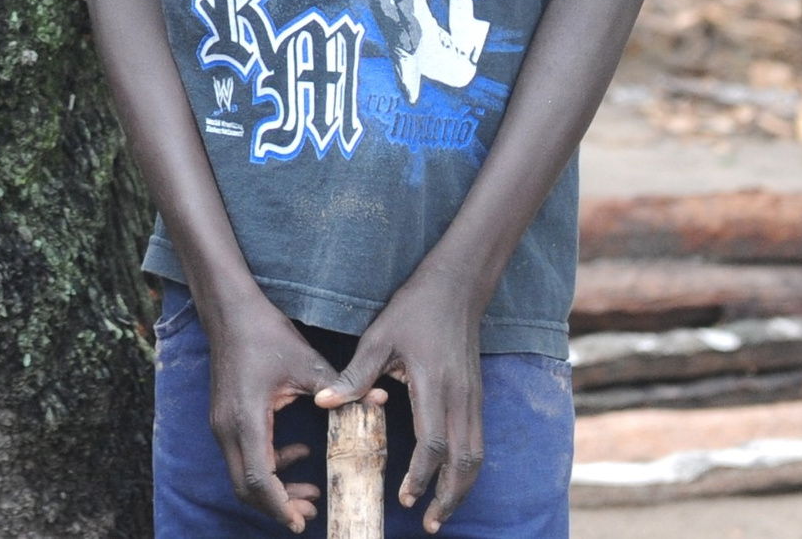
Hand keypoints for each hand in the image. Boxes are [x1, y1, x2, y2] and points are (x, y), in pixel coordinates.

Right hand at [203, 293, 340, 530]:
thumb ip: (339, 387)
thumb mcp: (306, 362)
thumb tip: (380, 399)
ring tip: (309, 493)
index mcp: (247, 418)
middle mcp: (228, 427)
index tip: (301, 521)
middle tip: (310, 513)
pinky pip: (244, 455)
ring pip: (242, 475)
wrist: (229, 311)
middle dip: (277, 505)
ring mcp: (222, 424)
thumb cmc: (265, 333)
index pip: (258, 478)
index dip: (279, 505)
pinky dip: (269, 465)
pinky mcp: (225, 418)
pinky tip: (299, 452)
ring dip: (274, 488)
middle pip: (245, 487)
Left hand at [318, 272, 484, 531]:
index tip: (405, 497)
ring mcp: (473, 398)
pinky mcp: (477, 396)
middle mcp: (460, 397)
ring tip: (441, 511)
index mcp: (433, 384)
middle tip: (429, 523)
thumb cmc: (415, 309)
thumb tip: (323, 403)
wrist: (458, 286)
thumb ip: (355, 375)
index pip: (433, 442)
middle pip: (464, 461)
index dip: (421, 475)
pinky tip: (452, 480)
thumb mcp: (378, 337)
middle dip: (449, 497)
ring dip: (462, 488)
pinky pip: (478, 442)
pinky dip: (468, 468)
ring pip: (477, 456)